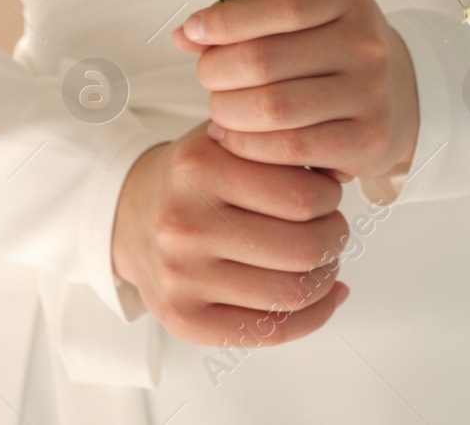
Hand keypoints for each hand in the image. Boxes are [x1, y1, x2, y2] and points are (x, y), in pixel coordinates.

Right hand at [111, 122, 351, 346]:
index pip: (304, 195)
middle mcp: (185, 224)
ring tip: (323, 260)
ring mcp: (181, 277)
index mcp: (199, 168)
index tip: (326, 194)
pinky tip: (322, 297)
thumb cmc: (192, 177)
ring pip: (292, 292)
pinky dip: (313, 317)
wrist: (126, 215)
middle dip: (335, 238)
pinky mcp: (183, 320)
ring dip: (326, 277)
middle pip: (304, 248)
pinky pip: (270, 332)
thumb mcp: (227, 137)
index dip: (330, 197)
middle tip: (331, 228)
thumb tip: (343, 172)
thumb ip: (279, 143)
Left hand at [171, 0, 418, 184]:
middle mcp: (367, 41)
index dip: (225, 22)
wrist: (391, 94)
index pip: (280, 6)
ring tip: (218, 110)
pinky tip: (235, 138)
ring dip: (227, 112)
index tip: (194, 31)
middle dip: (216, 72)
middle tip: (207, 79)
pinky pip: (291, 148)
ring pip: (274, 108)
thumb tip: (184, 35)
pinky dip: (249, 146)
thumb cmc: (324, 47)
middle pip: (265, 60)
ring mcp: (373, 92)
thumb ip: (240, 19)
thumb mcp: (292, 18)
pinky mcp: (369, 139)